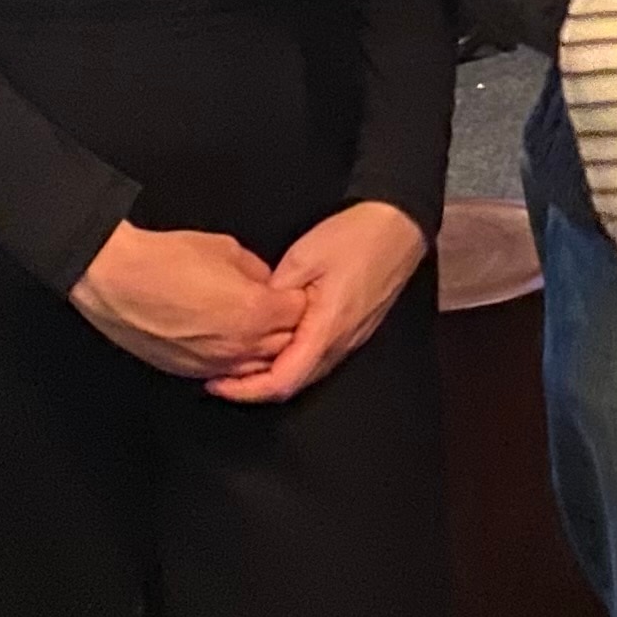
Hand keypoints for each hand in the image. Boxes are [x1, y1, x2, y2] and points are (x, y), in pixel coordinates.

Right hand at [71, 221, 305, 381]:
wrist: (116, 281)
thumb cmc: (165, 260)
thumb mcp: (226, 249)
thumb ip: (257, 271)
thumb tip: (266, 282)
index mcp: (255, 312)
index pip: (299, 312)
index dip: (297, 296)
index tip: (291, 289)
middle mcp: (239, 346)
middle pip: (285, 343)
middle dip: (286, 324)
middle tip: (277, 308)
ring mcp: (215, 364)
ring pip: (259, 366)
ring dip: (264, 347)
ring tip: (253, 325)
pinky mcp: (190, 373)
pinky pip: (227, 372)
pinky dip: (235, 361)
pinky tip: (228, 342)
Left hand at [209, 200, 431, 402]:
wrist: (399, 226)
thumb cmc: (355, 238)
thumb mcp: (304, 257)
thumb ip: (275, 294)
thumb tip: (252, 317)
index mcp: (327, 331)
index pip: (282, 382)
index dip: (246, 390)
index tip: (216, 383)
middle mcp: (340, 345)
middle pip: (292, 385)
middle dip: (252, 388)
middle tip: (218, 375)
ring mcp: (349, 340)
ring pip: (304, 372)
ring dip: (270, 374)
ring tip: (238, 362)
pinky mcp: (352, 331)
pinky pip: (315, 358)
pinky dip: (288, 360)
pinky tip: (270, 344)